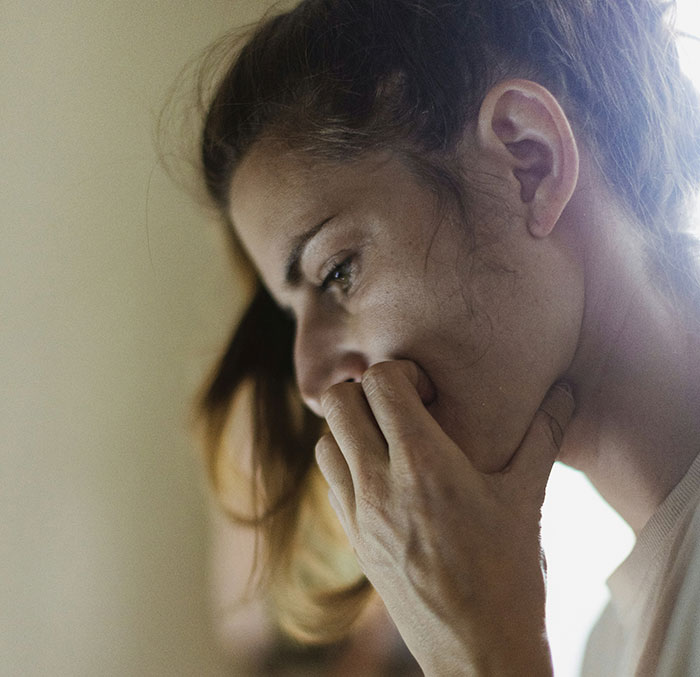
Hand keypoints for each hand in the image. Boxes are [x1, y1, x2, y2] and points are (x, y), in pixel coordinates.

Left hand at [315, 360, 574, 675]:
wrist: (477, 653)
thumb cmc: (509, 576)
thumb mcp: (527, 499)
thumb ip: (544, 436)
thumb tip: (567, 391)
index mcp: (425, 464)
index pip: (381, 382)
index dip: (400, 372)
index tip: (428, 392)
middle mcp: (380, 484)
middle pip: (337, 403)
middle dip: (365, 390)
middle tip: (401, 407)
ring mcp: (359, 514)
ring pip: (325, 441)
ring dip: (348, 427)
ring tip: (387, 438)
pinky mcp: (352, 540)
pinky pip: (331, 482)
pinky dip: (346, 464)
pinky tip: (381, 477)